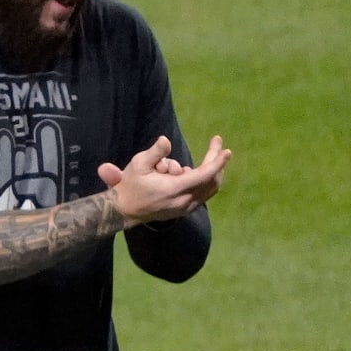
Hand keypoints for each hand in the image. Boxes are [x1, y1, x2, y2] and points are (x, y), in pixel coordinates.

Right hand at [97, 135, 230, 225]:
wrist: (124, 210)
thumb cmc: (130, 185)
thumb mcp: (138, 164)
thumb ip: (155, 152)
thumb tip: (166, 140)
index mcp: (175, 189)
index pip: (204, 175)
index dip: (217, 162)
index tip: (226, 151)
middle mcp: (185, 201)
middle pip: (212, 181)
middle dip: (217, 163)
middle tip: (217, 146)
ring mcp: (186, 208)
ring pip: (210, 189)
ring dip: (210, 173)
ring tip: (198, 160)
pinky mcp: (185, 211)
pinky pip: (203, 195)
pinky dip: (204, 182)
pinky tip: (190, 173)